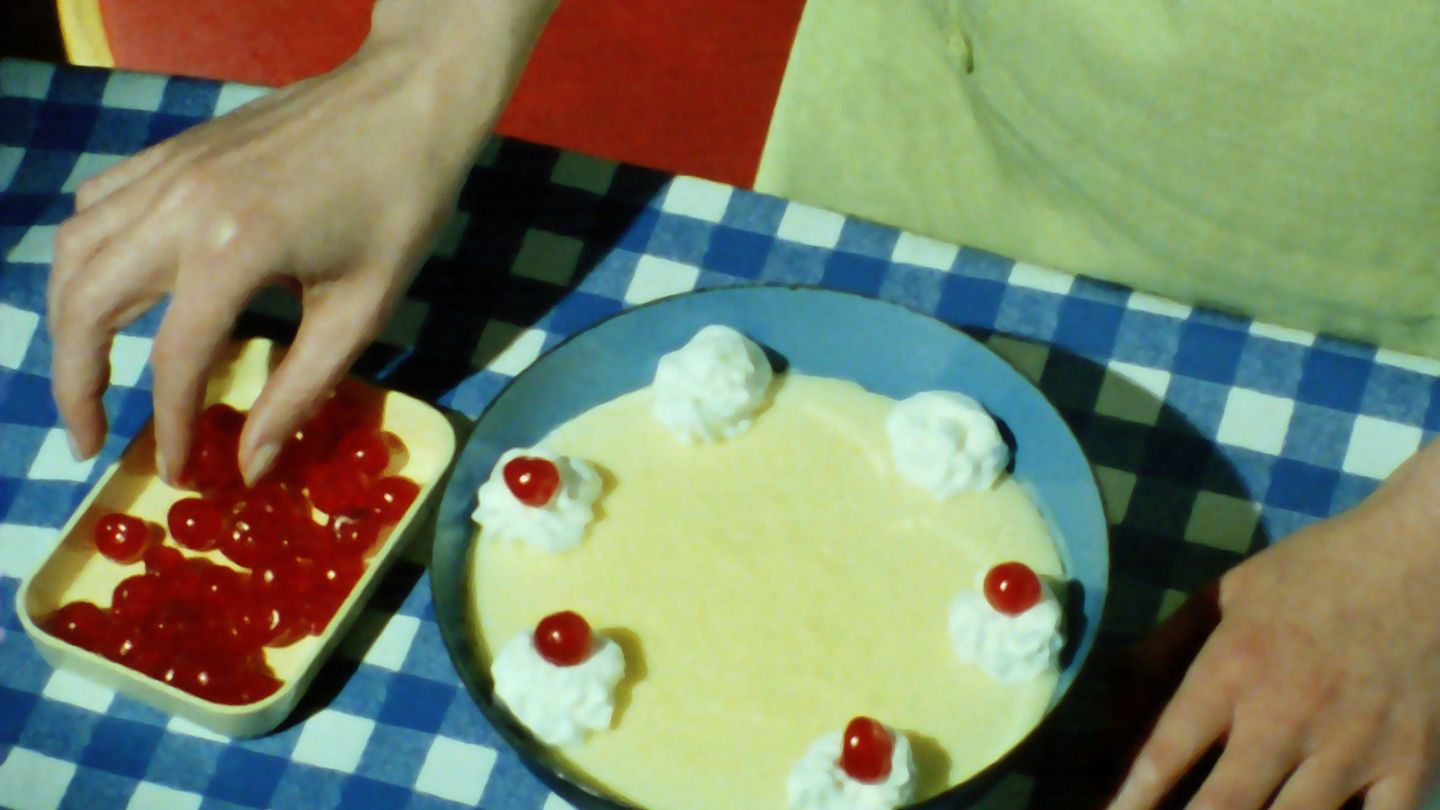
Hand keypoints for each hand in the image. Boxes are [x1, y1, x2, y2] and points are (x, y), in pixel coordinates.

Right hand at [48, 0, 553, 484]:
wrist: (407, 101)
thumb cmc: (401, 207)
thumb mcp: (363, 310)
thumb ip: (299, 390)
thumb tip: (253, 464)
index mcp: (235, 250)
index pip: (174, 359)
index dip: (170, 426)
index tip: (177, 473)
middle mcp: (181, 207)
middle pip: (87, 306)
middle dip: (77, 384)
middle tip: (91, 440)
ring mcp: (168, 171)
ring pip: (74, 253)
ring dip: (67, 323)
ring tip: (88, 378)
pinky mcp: (173, 152)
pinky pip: (98, 206)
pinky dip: (85, 256)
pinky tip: (109, 293)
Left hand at [1110, 442, 1439, 809]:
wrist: (1425, 556)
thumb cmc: (1315, 572)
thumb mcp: (1226, 595)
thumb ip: (1164, 649)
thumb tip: (1109, 701)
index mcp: (1234, 669)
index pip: (1167, 752)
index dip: (1131, 798)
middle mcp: (1287, 716)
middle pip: (1226, 806)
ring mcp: (1354, 747)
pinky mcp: (1413, 765)